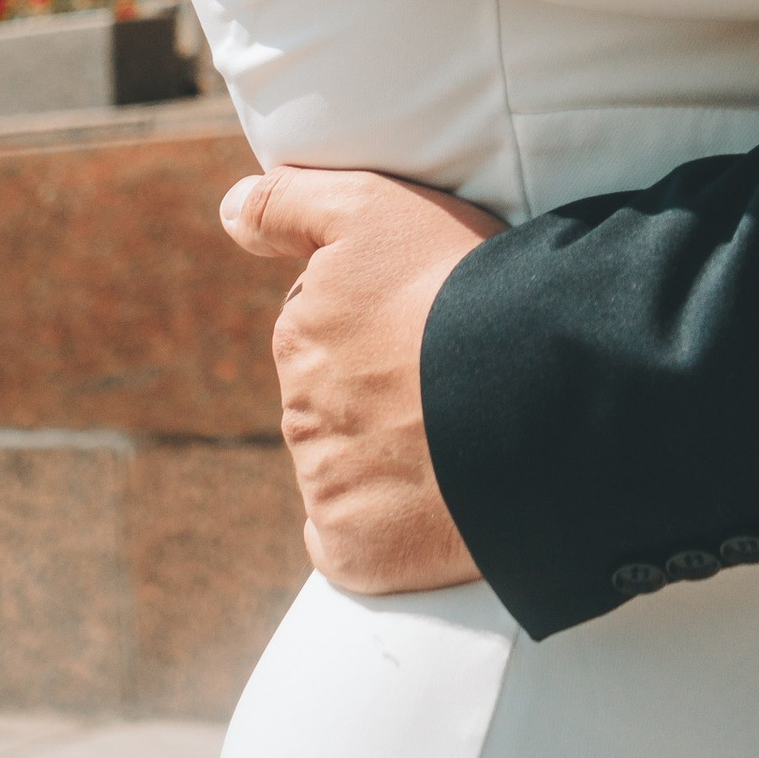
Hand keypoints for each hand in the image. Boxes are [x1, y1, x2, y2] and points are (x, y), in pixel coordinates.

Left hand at [221, 165, 503, 594]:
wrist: (528, 389)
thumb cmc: (456, 286)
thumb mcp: (371, 207)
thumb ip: (290, 204)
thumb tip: (230, 212)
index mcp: (299, 335)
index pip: (327, 335)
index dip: (385, 326)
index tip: (430, 322)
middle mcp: (299, 413)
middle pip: (336, 405)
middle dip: (383, 393)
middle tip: (452, 375)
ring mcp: (324, 489)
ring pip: (349, 471)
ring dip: (391, 457)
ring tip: (461, 430)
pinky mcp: (356, 553)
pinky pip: (355, 547)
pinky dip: (386, 529)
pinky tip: (432, 500)